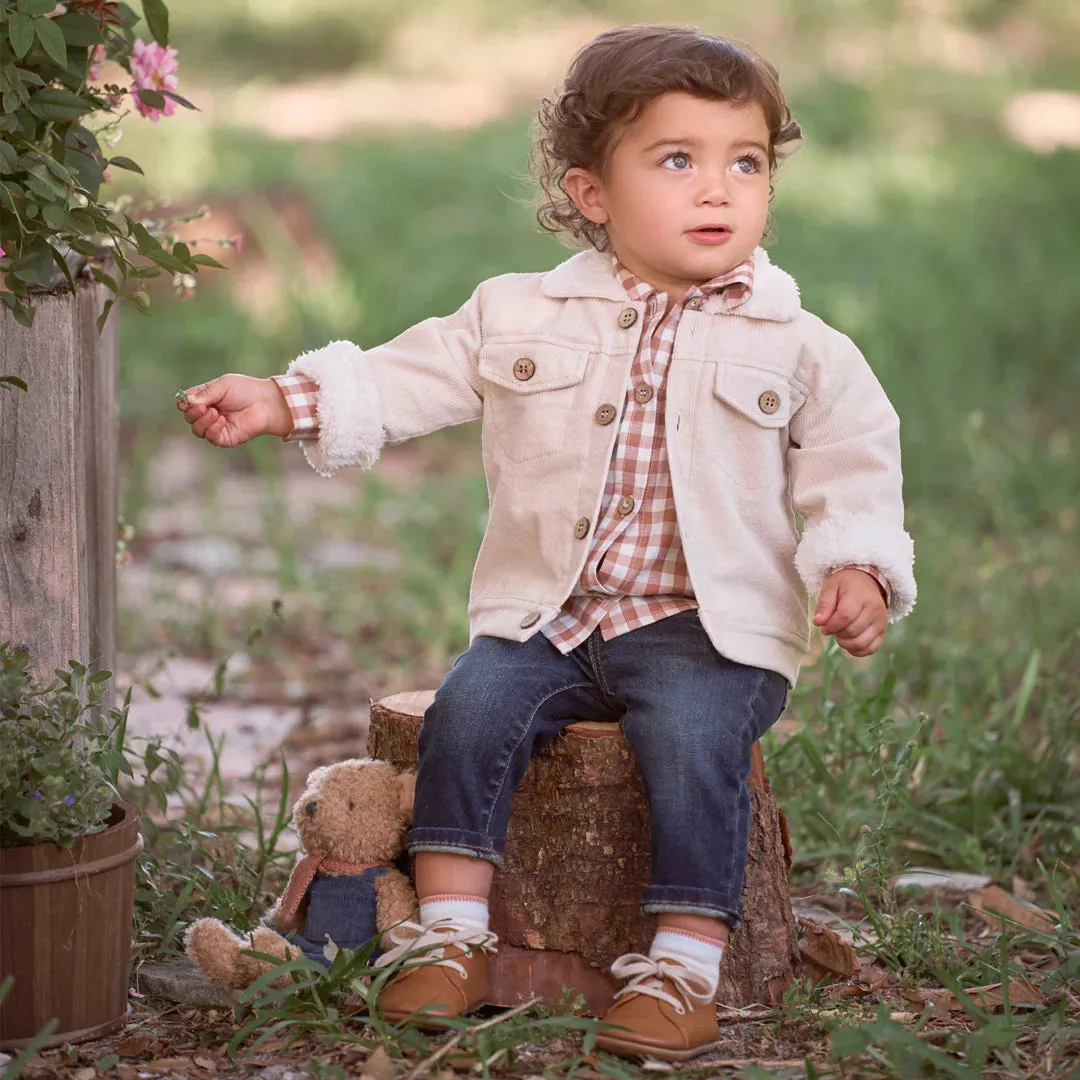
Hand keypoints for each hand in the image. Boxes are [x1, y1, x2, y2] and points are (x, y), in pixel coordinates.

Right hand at [176, 374, 292, 446]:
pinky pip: (211, 438)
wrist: (266, 402)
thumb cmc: (246, 390)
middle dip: (193, 413)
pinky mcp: (226, 438)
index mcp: (205, 399)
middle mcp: (209, 414)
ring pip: (197, 430)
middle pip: (189, 418)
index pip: (186, 404)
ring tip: (215, 412)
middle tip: (203, 407)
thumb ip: (205, 394)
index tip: (186, 402)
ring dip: (202, 421)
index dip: (183, 404)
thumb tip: (187, 402)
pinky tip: (221, 420)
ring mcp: (217, 427)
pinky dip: (213, 430)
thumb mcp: (223, 386)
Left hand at [813, 568, 887, 656]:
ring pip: (861, 643)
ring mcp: (881, 622)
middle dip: (837, 633)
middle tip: (832, 627)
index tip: (824, 627)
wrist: (866, 582)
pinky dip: (857, 650)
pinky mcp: (882, 631)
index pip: (845, 617)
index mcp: (860, 596)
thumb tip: (818, 622)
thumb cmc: (846, 585)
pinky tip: (849, 642)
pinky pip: (871, 648)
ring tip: (840, 634)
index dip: (831, 626)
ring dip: (846, 643)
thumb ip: (824, 605)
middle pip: (852, 631)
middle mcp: (874, 610)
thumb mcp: (830, 587)